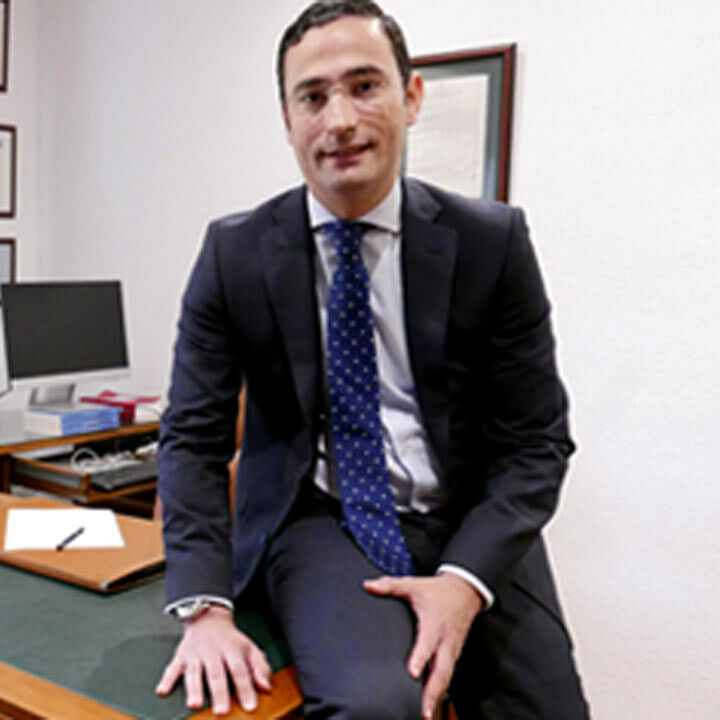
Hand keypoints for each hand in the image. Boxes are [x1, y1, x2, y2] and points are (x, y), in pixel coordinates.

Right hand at [155, 605, 271, 714]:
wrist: (209, 619)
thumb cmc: (231, 640)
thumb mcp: (250, 649)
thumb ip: (260, 668)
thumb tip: (266, 687)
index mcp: (232, 650)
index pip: (240, 671)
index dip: (246, 688)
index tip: (251, 707)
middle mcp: (214, 652)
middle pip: (217, 674)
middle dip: (219, 693)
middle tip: (222, 712)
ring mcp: (196, 654)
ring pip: (194, 672)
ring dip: (194, 689)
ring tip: (194, 705)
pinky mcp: (181, 656)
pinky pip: (172, 668)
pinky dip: (167, 679)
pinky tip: (162, 692)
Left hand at [364, 573, 482, 719]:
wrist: (465, 590)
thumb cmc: (437, 591)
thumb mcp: (413, 585)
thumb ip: (390, 586)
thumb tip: (368, 586)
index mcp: (434, 623)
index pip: (427, 642)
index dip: (420, 657)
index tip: (412, 672)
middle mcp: (445, 640)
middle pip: (442, 669)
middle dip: (433, 691)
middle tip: (424, 711)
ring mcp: (452, 649)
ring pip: (447, 676)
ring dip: (438, 695)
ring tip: (427, 714)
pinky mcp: (454, 653)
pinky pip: (449, 674)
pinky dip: (442, 689)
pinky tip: (433, 702)